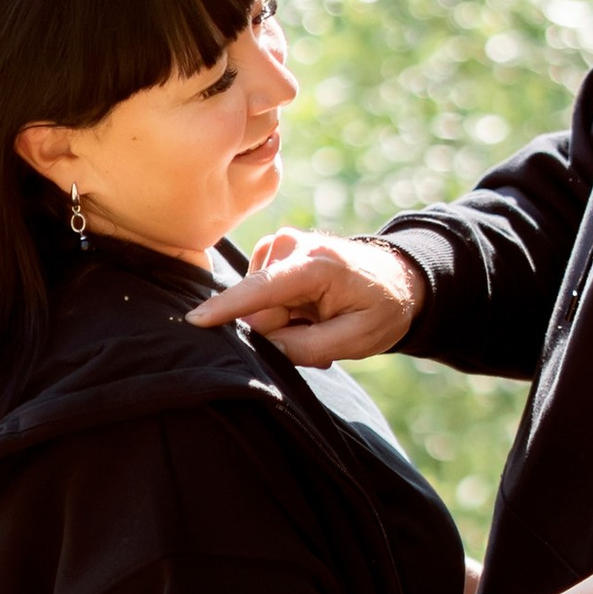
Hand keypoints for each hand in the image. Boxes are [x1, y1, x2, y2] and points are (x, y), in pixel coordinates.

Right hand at [186, 227, 424, 363]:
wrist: (396, 279)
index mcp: (316, 265)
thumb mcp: (357, 340)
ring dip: (285, 324)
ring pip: (258, 307)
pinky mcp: (273, 252)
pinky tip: (310, 312)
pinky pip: (260, 297)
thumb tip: (265, 345)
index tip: (195, 321)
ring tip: (319, 323)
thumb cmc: (382, 309)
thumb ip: (309, 348)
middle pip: (258, 310)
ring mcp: (280, 245)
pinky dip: (284, 312)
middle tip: (320, 338)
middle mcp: (291, 246)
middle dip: (281, 333)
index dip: (227, 308)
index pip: (261, 289)